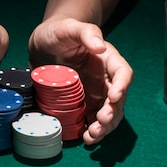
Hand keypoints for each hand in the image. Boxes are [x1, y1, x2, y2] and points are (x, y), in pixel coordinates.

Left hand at [28, 18, 132, 144]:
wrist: (43, 44)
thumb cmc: (58, 32)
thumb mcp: (68, 27)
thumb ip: (86, 32)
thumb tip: (100, 47)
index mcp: (107, 59)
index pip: (122, 73)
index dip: (121, 86)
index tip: (114, 97)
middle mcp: (105, 79)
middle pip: (117, 99)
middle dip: (112, 113)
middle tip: (100, 122)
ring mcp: (95, 94)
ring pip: (108, 114)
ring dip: (104, 128)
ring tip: (91, 136)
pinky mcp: (84, 105)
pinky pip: (93, 121)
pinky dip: (92, 132)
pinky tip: (85, 139)